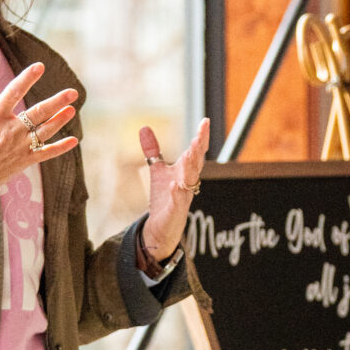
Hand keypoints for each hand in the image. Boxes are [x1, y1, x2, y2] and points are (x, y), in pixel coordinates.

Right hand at [0, 63, 78, 211]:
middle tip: (72, 92)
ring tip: (72, 109)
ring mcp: (19, 147)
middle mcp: (10, 130)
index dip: (28, 78)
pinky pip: (46, 153)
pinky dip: (61, 147)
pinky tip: (74, 140)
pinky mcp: (23, 162)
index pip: (14, 91)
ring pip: (46, 130)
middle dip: (57, 101)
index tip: (40, 67)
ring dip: (60, 119)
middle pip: (39, 112)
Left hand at [139, 117, 209, 261]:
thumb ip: (153, 151)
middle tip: (199, 136)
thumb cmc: (165, 198)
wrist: (162, 228)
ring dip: (190, 168)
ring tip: (190, 153)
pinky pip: (177, 202)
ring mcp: (183, 198)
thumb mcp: (158, 171)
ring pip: (190, 182)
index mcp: (186, 172)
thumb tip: (144, 127)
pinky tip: (174, 185)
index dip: (201, 137)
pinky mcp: (174, 212)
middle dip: (198, 150)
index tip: (205, 121)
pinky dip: (176, 194)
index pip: (196, 152)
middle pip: (196, 165)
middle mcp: (188, 183)